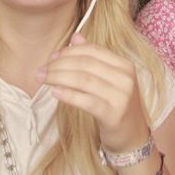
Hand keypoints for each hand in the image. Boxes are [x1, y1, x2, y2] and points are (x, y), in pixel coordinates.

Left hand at [40, 37, 149, 155]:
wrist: (132, 136)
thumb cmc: (116, 106)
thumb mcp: (108, 79)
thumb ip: (93, 58)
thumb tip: (75, 37)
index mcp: (125, 65)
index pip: (92, 50)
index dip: (68, 52)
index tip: (51, 58)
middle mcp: (126, 79)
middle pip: (85, 64)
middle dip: (59, 65)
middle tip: (42, 71)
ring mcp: (121, 97)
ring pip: (83, 80)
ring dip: (58, 78)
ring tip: (43, 80)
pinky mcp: (114, 115)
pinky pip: (86, 101)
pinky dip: (67, 95)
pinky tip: (54, 92)